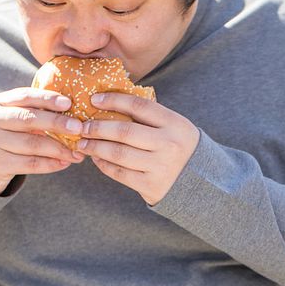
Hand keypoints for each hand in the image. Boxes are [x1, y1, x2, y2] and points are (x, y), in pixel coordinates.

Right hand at [0, 88, 86, 193]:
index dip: (47, 98)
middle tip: (79, 128)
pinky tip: (65, 163)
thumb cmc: (3, 134)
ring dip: (59, 149)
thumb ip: (32, 111)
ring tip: (77, 152)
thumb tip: (71, 111)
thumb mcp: (9, 117)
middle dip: (57, 123)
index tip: (68, 102)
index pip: (24, 96)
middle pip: (29, 119)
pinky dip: (51, 164)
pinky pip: (30, 164)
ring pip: (32, 144)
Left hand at [77, 93, 200, 204]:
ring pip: (118, 153)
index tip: (94, 100)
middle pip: (124, 131)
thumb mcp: (174, 127)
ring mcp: (160, 166)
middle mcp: (169, 144)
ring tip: (83, 143)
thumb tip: (110, 102)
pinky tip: (97, 158)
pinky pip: (120, 173)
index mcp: (175, 124)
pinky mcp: (151, 185)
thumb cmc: (179, 148)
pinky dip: (104, 165)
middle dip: (98, 127)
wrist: (202, 184)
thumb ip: (150, 116)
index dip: (114, 100)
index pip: (139, 106)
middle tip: (82, 126)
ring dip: (96, 147)